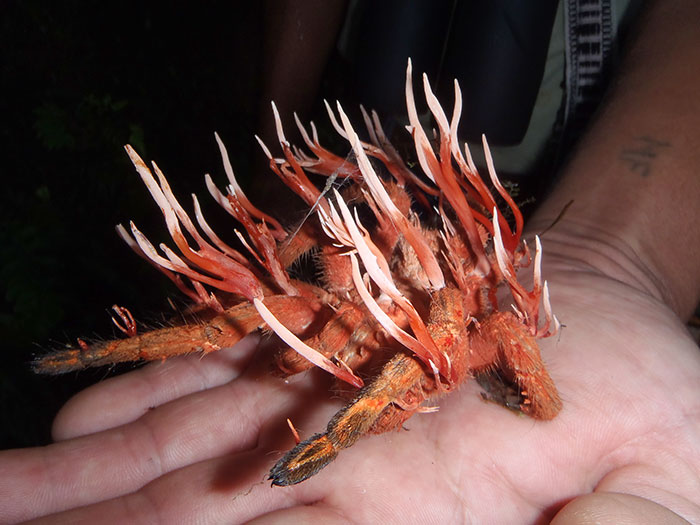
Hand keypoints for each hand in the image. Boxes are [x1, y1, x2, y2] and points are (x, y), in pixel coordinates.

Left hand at [1, 229, 697, 523]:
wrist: (605, 304)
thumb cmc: (650, 401)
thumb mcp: (658, 489)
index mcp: (409, 517)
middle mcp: (343, 472)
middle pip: (194, 515)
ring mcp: (322, 403)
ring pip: (186, 447)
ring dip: (93, 472)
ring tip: (4, 490)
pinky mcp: (323, 344)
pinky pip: (218, 372)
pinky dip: (147, 388)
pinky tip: (78, 411)